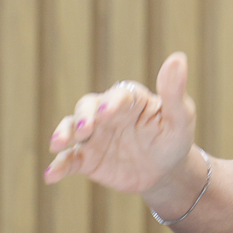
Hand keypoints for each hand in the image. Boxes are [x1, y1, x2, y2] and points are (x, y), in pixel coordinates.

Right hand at [44, 51, 196, 194]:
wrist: (165, 170)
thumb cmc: (174, 137)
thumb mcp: (180, 117)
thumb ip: (174, 92)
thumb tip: (177, 57)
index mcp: (130, 99)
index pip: (118, 95)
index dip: (111, 102)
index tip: (108, 113)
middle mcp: (106, 114)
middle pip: (87, 107)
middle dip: (82, 117)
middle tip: (84, 130)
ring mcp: (93, 136)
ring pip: (71, 129)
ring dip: (63, 134)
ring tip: (58, 145)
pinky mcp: (86, 158)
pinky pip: (68, 160)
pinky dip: (58, 166)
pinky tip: (51, 175)